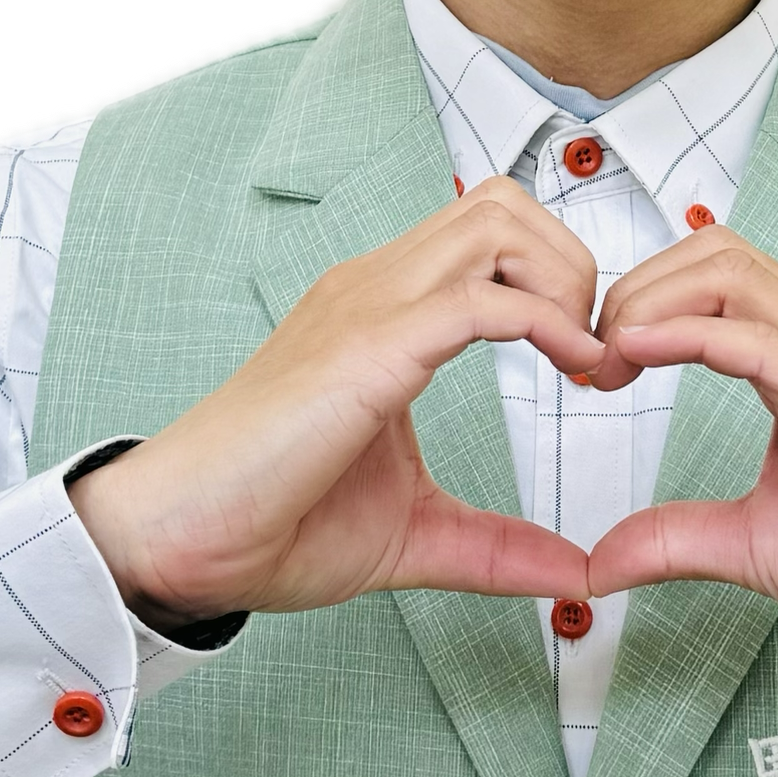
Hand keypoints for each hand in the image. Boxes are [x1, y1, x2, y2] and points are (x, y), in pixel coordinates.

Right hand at [67, 179, 603, 626]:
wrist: (180, 542)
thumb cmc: (269, 522)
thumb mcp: (415, 534)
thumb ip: (496, 547)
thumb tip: (574, 573)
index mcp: (384, 314)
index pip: (490, 235)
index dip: (562, 281)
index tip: (593, 366)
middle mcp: (376, 290)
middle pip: (503, 203)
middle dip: (575, 265)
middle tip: (597, 353)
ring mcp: (367, 309)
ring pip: (496, 223)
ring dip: (565, 280)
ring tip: (584, 359)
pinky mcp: (365, 349)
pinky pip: (478, 299)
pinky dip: (546, 323)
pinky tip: (572, 370)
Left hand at [582, 231, 777, 689]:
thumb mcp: (754, 547)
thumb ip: (676, 538)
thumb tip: (599, 559)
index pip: (717, 279)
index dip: (642, 306)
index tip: (594, 371)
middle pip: (716, 254)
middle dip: (635, 291)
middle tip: (591, 363)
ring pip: (730, 271)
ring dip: (649, 303)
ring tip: (608, 361)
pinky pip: (757, 338)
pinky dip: (685, 334)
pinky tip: (636, 354)